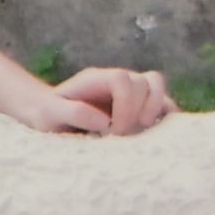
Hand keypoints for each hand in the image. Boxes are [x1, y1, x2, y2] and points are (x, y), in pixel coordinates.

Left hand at [25, 66, 178, 136]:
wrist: (49, 116)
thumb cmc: (48, 115)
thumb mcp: (50, 114)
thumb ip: (73, 113)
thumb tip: (104, 120)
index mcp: (95, 79)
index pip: (121, 79)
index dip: (125, 104)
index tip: (114, 130)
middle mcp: (115, 80)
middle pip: (144, 81)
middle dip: (140, 109)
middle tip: (125, 135)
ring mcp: (129, 91)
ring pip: (156, 85)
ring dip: (157, 107)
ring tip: (146, 129)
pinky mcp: (138, 105)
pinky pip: (162, 101)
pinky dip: (166, 114)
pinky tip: (159, 132)